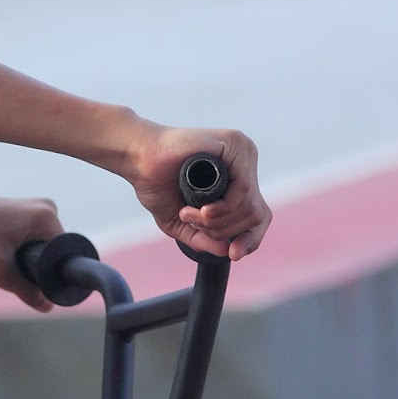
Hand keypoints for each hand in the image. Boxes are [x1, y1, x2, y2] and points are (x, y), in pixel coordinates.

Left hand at [0, 194, 63, 311]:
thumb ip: (25, 291)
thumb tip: (47, 307)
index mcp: (47, 216)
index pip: (62, 256)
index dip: (48, 276)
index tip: (25, 283)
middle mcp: (46, 208)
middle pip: (50, 254)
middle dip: (29, 270)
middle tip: (3, 273)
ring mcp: (34, 208)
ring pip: (38, 250)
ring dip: (19, 264)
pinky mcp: (22, 212)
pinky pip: (29, 242)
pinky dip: (13, 254)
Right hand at [126, 122, 270, 260]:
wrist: (137, 158)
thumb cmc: (156, 183)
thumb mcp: (181, 222)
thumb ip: (204, 239)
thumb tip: (228, 251)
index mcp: (236, 178)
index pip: (260, 215)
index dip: (251, 239)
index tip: (233, 254)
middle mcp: (244, 164)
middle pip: (256, 215)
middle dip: (224, 231)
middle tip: (192, 223)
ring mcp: (242, 153)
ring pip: (250, 206)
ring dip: (218, 221)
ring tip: (189, 215)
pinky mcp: (235, 144)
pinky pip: (244, 189)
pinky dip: (223, 208)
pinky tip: (202, 209)